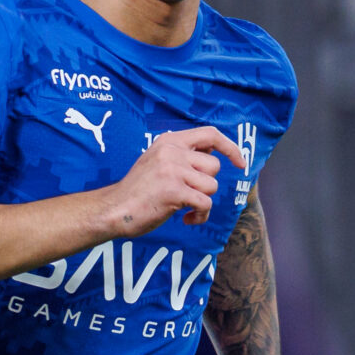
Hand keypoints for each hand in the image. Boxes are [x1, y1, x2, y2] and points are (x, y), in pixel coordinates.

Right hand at [99, 126, 246, 237]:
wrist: (114, 209)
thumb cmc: (138, 190)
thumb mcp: (158, 160)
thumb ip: (182, 154)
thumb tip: (214, 151)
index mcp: (169, 141)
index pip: (210, 134)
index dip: (230, 147)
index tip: (240, 163)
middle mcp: (172, 151)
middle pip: (213, 166)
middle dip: (206, 184)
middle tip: (188, 193)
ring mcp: (173, 170)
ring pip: (211, 186)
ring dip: (202, 201)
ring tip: (186, 207)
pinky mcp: (174, 191)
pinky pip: (205, 203)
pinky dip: (200, 216)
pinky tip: (187, 219)